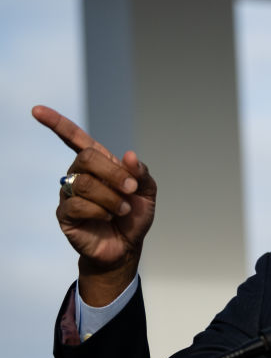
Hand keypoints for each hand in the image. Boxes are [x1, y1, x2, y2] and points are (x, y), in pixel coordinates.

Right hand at [33, 105, 156, 305]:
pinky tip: (108, 217)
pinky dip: (101, 211)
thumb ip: (140, 173)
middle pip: (87, 158)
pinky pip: (78, 205)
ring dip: (111, 197)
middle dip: (114, 174)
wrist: (127, 247)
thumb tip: (128, 156)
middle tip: (130, 190)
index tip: (36, 110)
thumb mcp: (146, 193)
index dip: (57, 124)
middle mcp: (79, 174)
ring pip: (85, 183)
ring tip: (122, 209)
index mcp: (98, 164)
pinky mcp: (65, 214)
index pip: (74, 138)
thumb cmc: (133, 217)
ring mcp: (69, 194)